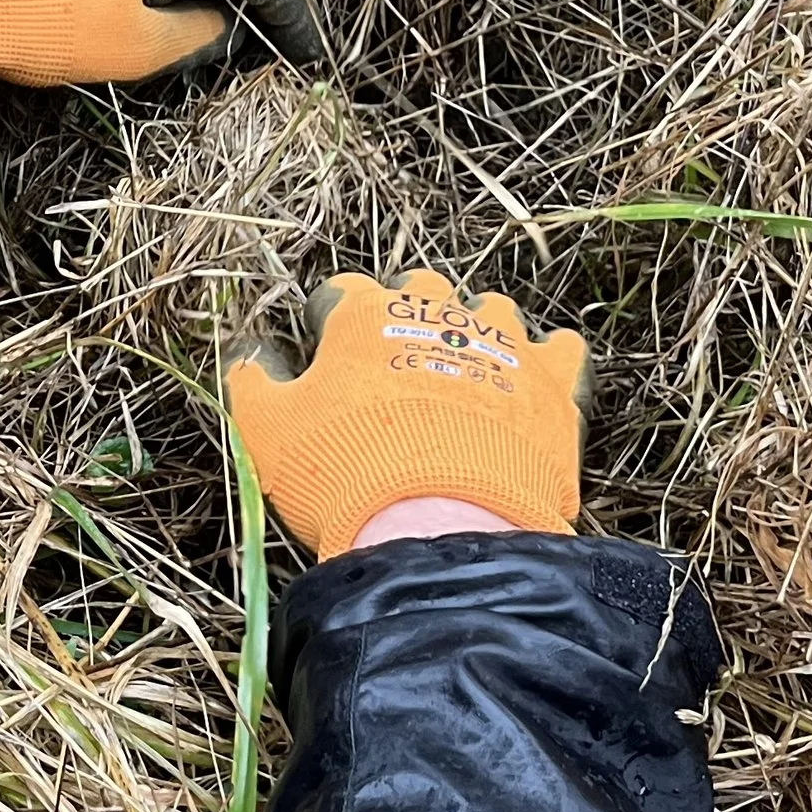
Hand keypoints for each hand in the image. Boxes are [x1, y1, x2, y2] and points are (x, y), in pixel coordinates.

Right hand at [225, 269, 587, 559]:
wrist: (439, 526)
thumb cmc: (342, 472)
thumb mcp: (268, 430)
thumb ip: (254, 381)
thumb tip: (249, 355)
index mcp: (364, 313)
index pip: (341, 293)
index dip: (328, 324)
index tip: (324, 355)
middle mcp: (436, 309)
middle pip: (420, 286)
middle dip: (406, 311)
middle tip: (394, 365)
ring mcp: (501, 340)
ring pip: (492, 308)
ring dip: (476, 329)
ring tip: (465, 373)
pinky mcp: (551, 381)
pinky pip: (561, 349)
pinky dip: (548, 360)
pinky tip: (533, 384)